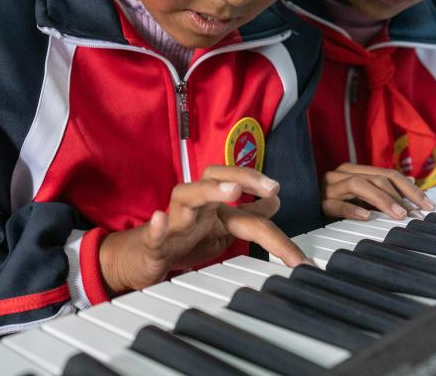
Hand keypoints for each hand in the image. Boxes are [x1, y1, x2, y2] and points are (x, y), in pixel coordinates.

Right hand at [99, 166, 309, 294]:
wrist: (145, 258)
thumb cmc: (185, 238)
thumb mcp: (223, 227)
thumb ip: (249, 215)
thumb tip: (276, 201)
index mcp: (213, 202)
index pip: (245, 200)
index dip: (270, 207)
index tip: (289, 215)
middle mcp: (195, 203)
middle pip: (216, 177)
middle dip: (245, 177)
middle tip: (271, 186)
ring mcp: (174, 219)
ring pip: (188, 195)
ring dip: (210, 191)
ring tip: (231, 189)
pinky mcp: (153, 241)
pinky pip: (152, 232)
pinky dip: (157, 226)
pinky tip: (158, 220)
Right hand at [322, 163, 434, 219]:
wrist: (299, 207)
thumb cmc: (333, 202)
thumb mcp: (360, 194)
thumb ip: (382, 187)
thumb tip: (412, 181)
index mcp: (353, 170)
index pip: (388, 174)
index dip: (410, 188)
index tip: (427, 205)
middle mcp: (341, 174)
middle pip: (377, 178)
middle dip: (401, 195)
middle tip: (416, 214)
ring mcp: (329, 187)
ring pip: (359, 185)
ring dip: (382, 200)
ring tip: (398, 215)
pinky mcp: (318, 203)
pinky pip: (336, 204)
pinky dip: (352, 209)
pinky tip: (366, 217)